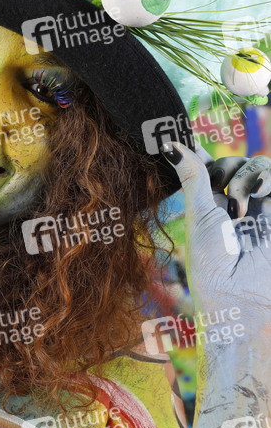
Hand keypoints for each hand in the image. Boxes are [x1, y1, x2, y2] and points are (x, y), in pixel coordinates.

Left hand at [163, 142, 270, 331]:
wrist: (243, 295)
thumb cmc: (213, 261)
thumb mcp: (199, 214)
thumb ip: (193, 176)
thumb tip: (167, 144)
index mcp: (208, 202)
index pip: (205, 165)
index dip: (196, 149)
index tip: (178, 132)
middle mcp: (234, 201)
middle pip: (234, 160)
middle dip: (225, 168)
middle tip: (219, 191)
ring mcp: (260, 206)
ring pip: (259, 164)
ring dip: (246, 178)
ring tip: (238, 208)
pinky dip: (266, 179)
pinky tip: (257, 198)